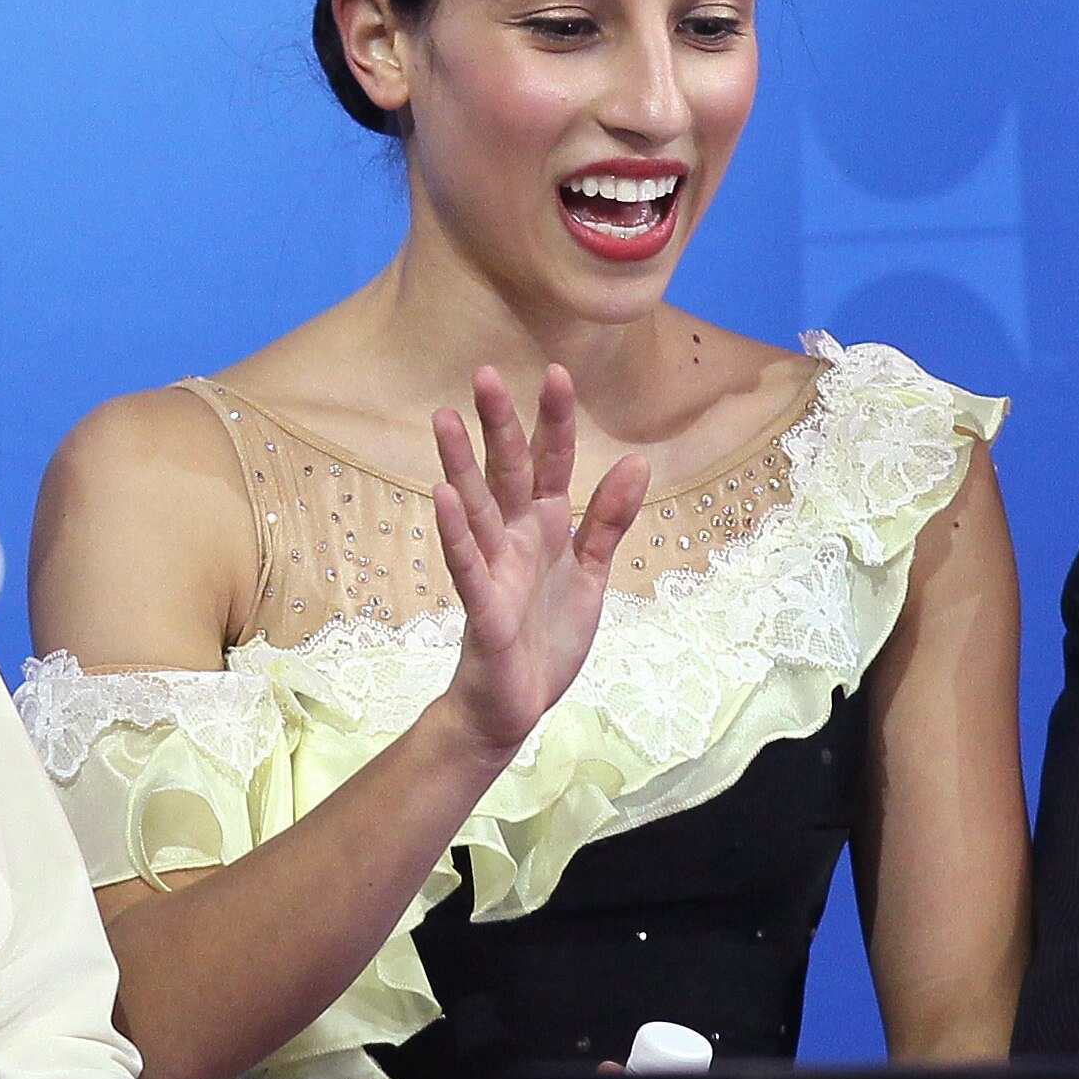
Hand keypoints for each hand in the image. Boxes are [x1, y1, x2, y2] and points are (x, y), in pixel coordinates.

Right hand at [431, 363, 651, 759]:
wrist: (516, 707)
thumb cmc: (546, 638)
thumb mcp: (591, 575)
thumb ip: (609, 521)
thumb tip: (636, 460)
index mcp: (544, 528)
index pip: (550, 464)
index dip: (554, 421)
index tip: (557, 371)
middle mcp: (515, 539)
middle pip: (507, 473)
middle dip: (499, 425)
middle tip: (484, 372)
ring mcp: (495, 570)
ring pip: (476, 509)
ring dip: (461, 465)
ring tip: (444, 418)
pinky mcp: (484, 609)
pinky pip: (468, 565)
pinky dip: (457, 532)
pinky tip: (442, 496)